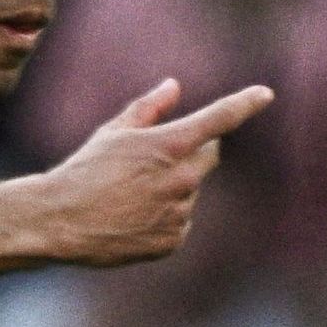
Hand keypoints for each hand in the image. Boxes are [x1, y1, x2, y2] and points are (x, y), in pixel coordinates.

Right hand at [17, 79, 274, 267]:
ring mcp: (180, 212)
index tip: (266, 94)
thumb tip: (174, 87)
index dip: (246, 103)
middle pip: (209, 156)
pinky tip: (132, 218)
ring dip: (172, 188)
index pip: (220, 119)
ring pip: (190, 191)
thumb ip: (149, 108)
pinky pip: (181, 221)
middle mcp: (181, 179)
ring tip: (130, 195)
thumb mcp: (114, 132)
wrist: (60, 221)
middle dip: (192, 152)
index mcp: (169, 145)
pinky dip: (164, 217)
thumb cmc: (84, 170)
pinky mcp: (173, 240)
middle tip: (154, 159)